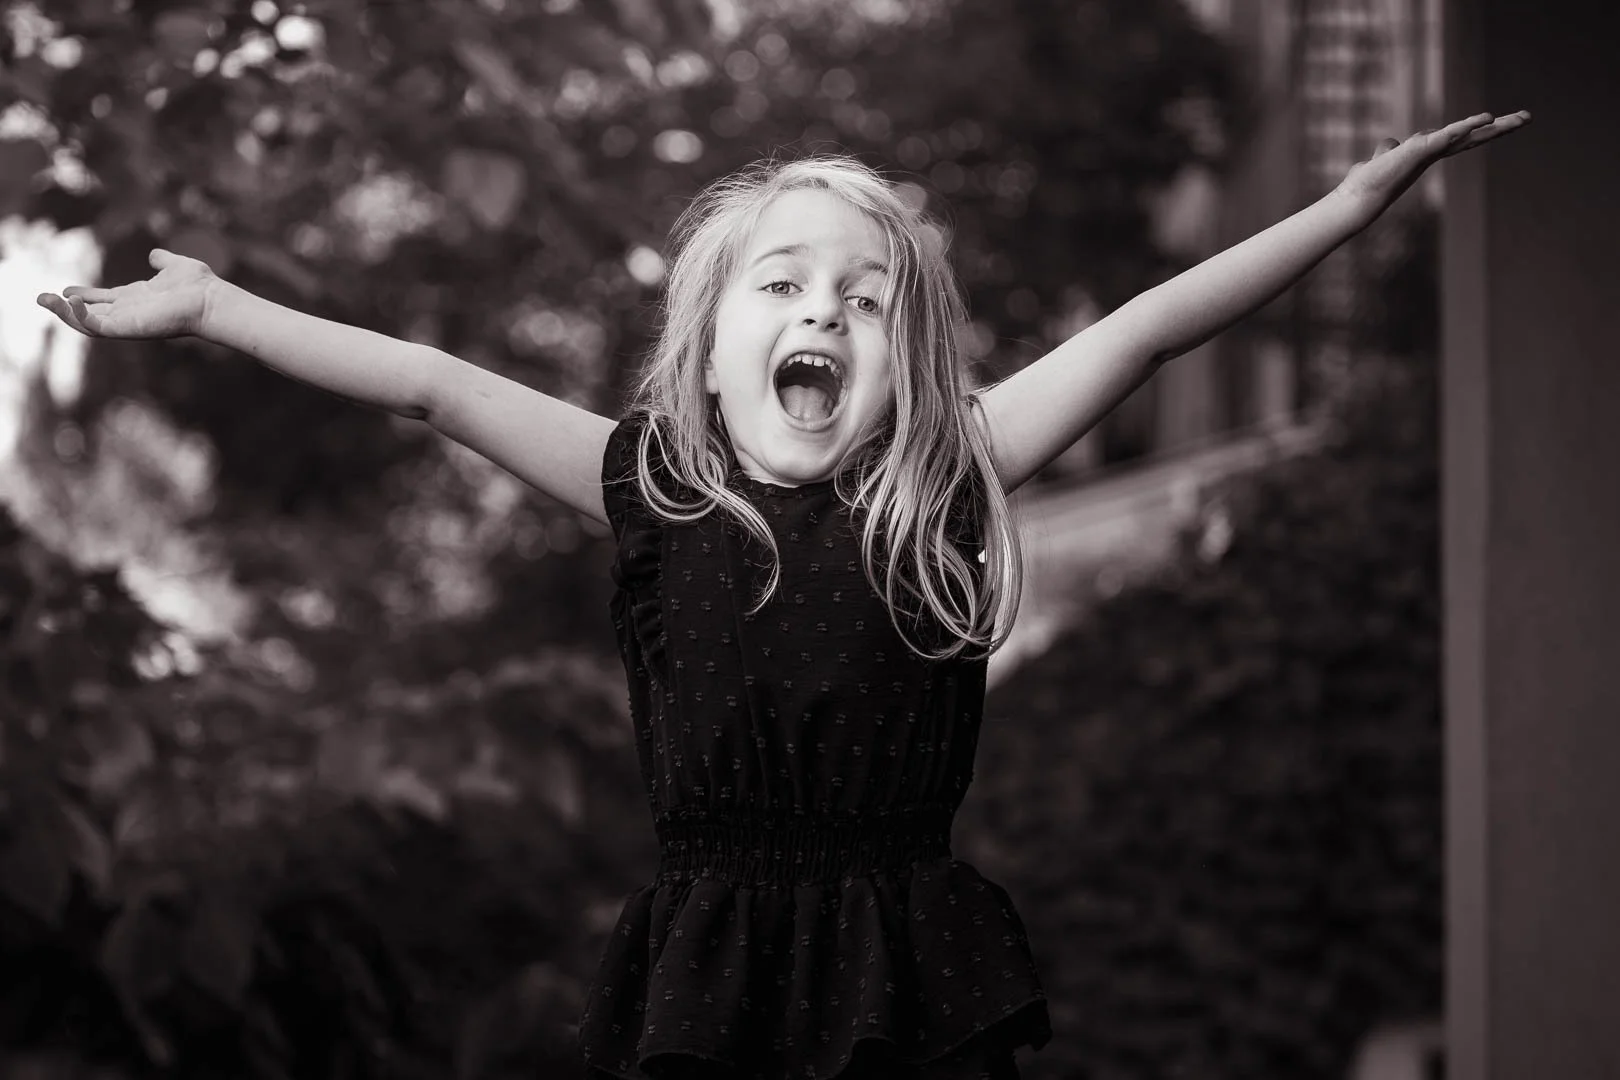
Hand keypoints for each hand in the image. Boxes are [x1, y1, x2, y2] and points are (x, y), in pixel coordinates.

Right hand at [36, 248, 218, 339]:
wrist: (210, 299)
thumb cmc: (199, 286)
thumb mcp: (175, 266)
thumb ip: (163, 261)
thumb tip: (155, 255)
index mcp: (137, 299)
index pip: (104, 300)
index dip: (85, 296)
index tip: (66, 289)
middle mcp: (129, 313)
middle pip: (90, 314)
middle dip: (64, 308)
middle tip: (41, 297)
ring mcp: (127, 322)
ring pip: (87, 323)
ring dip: (63, 313)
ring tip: (45, 299)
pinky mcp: (127, 328)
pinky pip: (95, 327)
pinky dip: (79, 317)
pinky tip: (68, 301)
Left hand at [1336, 110, 1531, 218]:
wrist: (1359, 197)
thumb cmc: (1369, 180)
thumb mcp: (1384, 156)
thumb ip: (1389, 149)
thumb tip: (1389, 145)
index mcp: (1429, 152)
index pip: (1461, 138)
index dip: (1480, 129)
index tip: (1500, 118)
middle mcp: (1433, 153)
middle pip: (1472, 138)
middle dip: (1501, 128)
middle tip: (1528, 118)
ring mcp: (1429, 152)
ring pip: (1466, 136)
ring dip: (1493, 126)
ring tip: (1519, 118)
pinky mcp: (1420, 150)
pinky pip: (1446, 136)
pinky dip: (1464, 127)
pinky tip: (1485, 118)